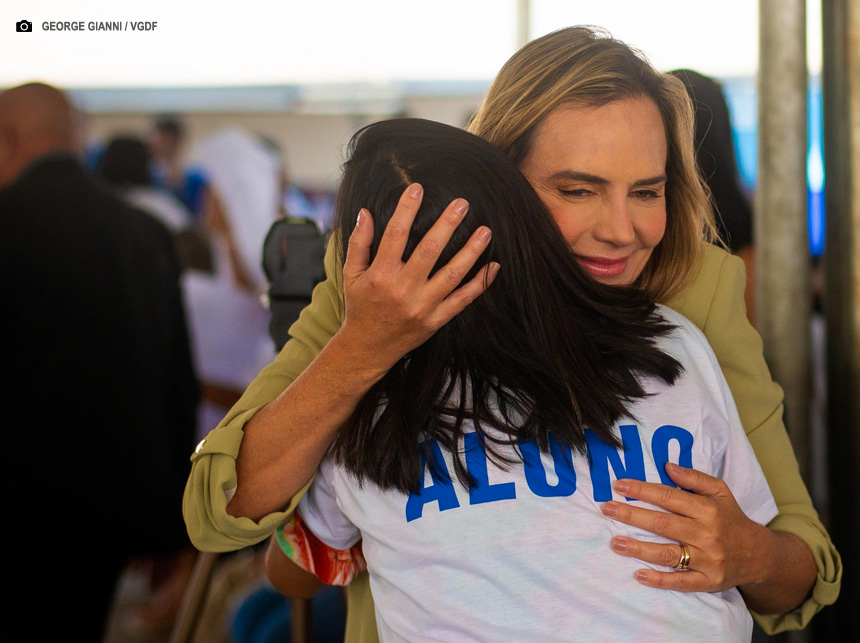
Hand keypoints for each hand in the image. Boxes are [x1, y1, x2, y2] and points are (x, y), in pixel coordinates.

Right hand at [337, 182, 498, 370]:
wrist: (368, 348)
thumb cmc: (360, 306)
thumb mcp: (350, 274)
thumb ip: (359, 242)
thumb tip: (366, 212)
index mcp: (380, 275)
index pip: (395, 235)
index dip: (407, 210)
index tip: (418, 189)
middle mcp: (403, 290)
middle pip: (430, 251)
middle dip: (447, 224)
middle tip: (462, 203)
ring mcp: (422, 306)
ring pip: (452, 275)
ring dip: (470, 251)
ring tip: (485, 231)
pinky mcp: (436, 321)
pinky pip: (462, 300)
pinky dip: (480, 283)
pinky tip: (493, 265)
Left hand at [601, 463, 773, 592]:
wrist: (760, 555)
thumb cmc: (731, 519)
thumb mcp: (720, 491)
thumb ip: (694, 478)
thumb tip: (667, 466)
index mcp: (708, 509)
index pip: (669, 497)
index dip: (642, 490)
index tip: (619, 485)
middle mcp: (707, 534)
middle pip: (664, 523)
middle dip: (633, 515)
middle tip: (607, 509)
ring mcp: (708, 560)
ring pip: (669, 553)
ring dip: (640, 548)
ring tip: (616, 542)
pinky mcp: (708, 581)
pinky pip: (681, 582)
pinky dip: (660, 580)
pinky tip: (639, 574)